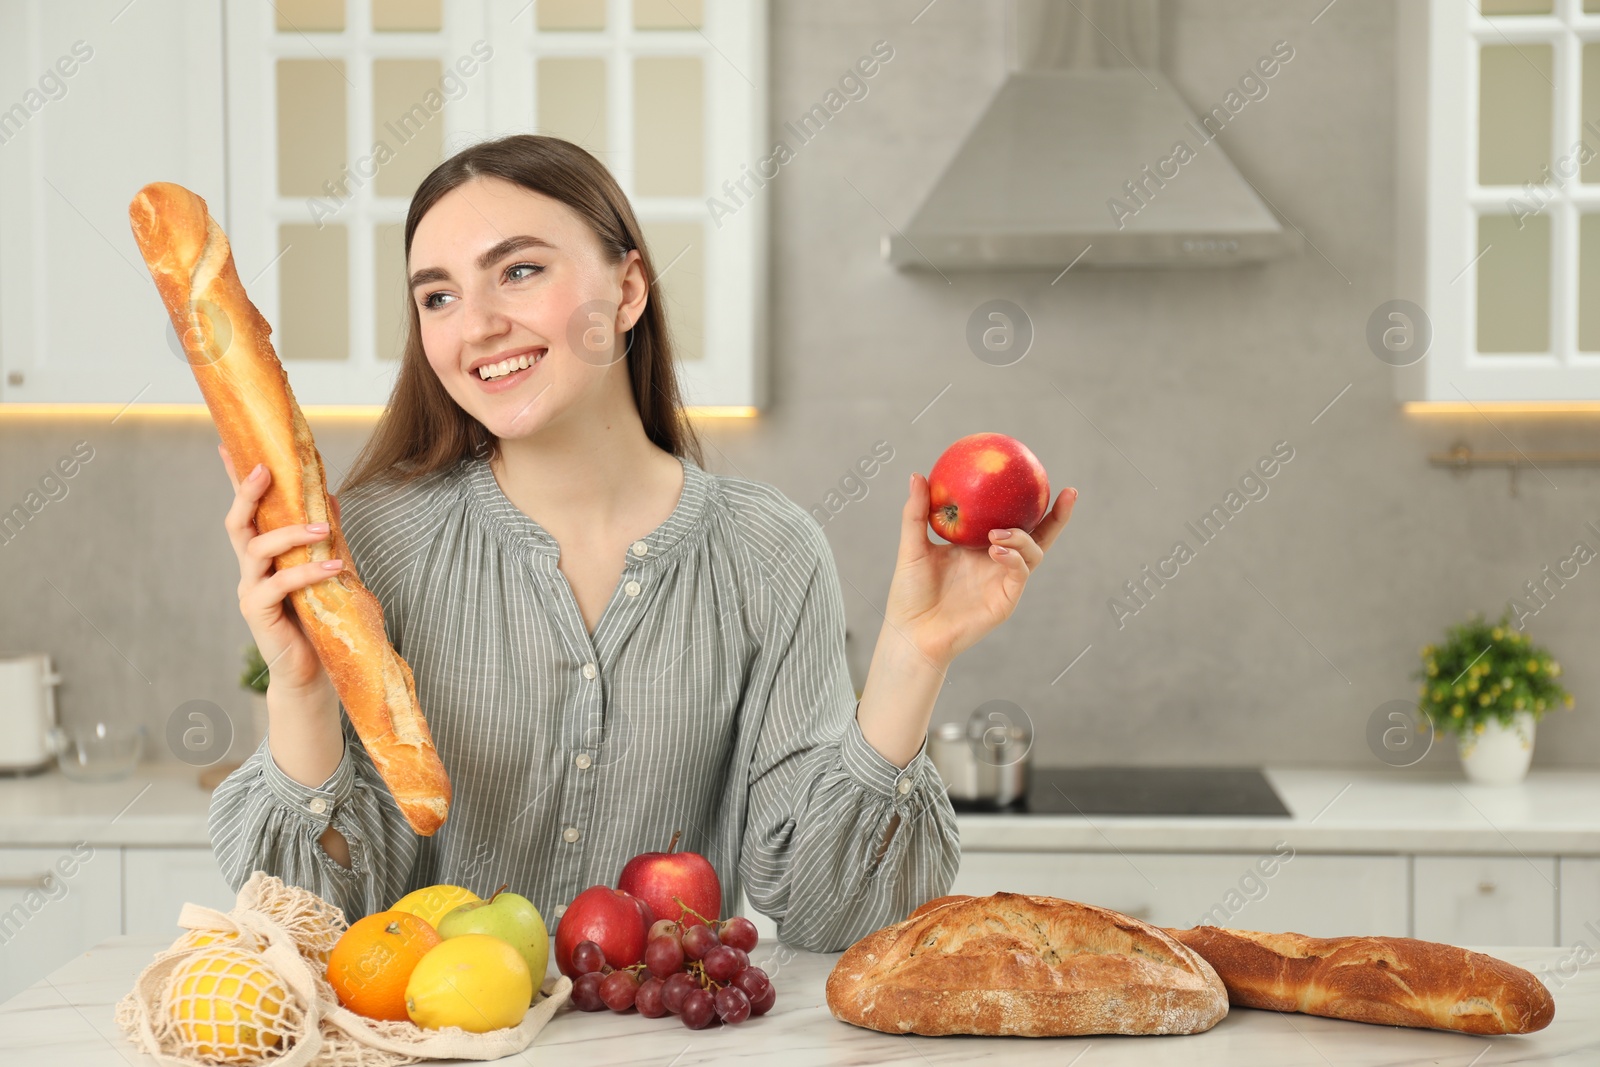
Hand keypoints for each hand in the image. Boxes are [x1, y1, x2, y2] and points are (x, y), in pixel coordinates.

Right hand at [219, 442, 341, 697]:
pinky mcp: (259, 613)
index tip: (227, 444)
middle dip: (246, 492)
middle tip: (265, 468)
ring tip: (324, 530)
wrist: (317, 672)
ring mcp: (251, 590)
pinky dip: (307, 572)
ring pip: (257, 549)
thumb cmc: (323, 620)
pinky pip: (279, 585)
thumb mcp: (332, 571)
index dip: (236, 479)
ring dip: (291, 533)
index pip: (248, 510)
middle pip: (238, 523)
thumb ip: (328, 538)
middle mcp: (251, 569)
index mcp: (265, 555)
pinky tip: (334, 566)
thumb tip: (329, 497)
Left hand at [882, 472, 1076, 666]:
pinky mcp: (1005, 599)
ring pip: (1032, 553)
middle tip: (1066, 493)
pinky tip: (997, 551)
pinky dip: (1013, 559)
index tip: (1038, 473)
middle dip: (1057, 516)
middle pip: (1036, 535)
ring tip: (998, 534)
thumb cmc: (909, 592)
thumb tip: (918, 475)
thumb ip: (916, 513)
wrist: (912, 632)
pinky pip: (1020, 574)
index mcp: (979, 546)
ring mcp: (1003, 580)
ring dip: (1021, 538)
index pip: (1010, 519)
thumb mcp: (912, 547)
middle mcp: (996, 561)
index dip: (1028, 501)